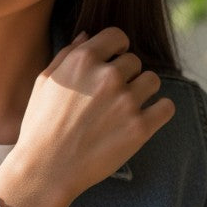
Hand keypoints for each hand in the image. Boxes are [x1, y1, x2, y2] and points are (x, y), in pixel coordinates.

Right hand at [7, 27, 175, 205]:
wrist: (46, 170)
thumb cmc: (40, 126)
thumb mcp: (44, 83)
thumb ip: (67, 55)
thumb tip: (88, 35)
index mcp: (83, 61)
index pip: (117, 36)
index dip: (116, 48)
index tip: (113, 61)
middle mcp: (107, 77)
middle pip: (134, 61)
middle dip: (125, 75)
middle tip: (110, 96)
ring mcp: (126, 102)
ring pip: (153, 80)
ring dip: (142, 90)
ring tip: (125, 107)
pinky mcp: (140, 128)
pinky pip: (166, 107)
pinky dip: (158, 111)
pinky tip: (144, 118)